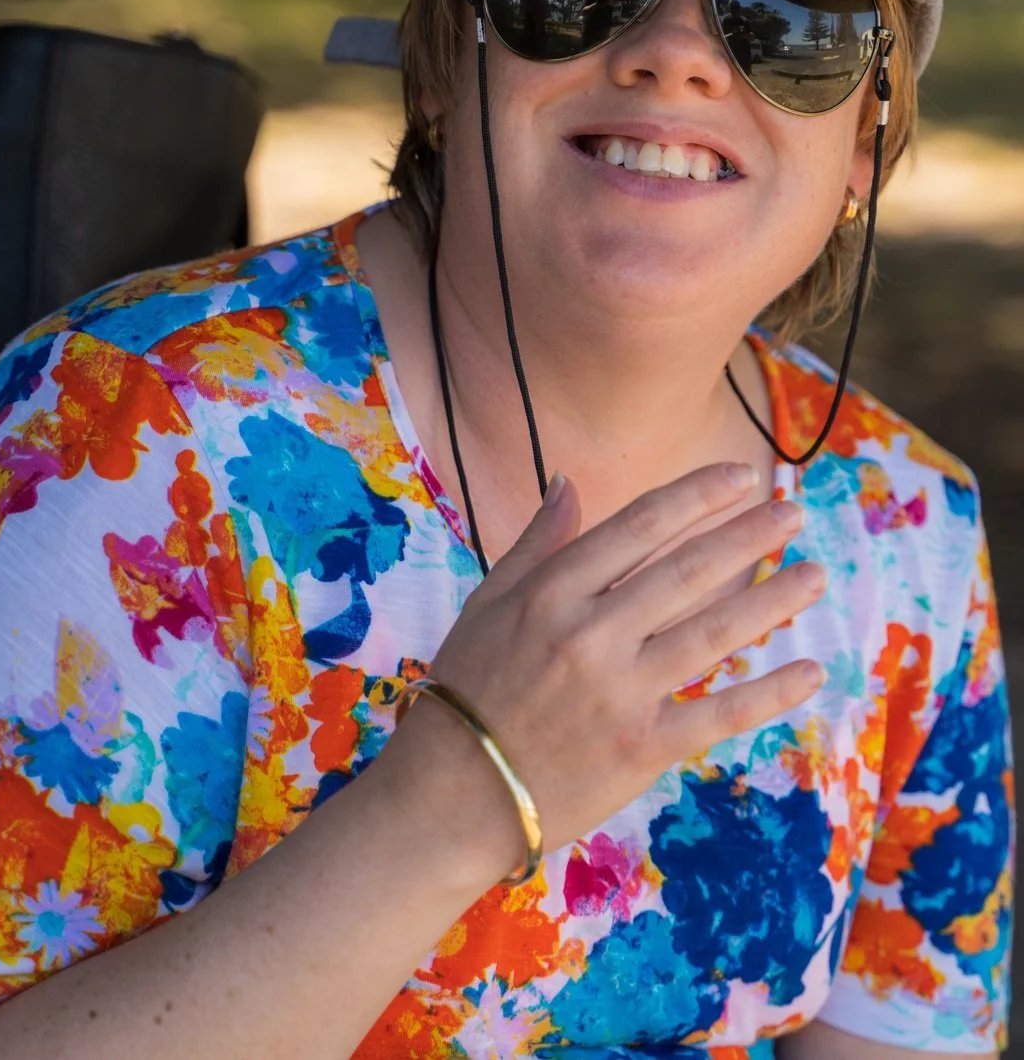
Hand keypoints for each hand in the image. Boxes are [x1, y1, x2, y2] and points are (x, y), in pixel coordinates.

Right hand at [381, 464, 823, 882]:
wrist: (454, 792)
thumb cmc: (470, 686)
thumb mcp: (488, 602)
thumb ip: (537, 542)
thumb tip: (567, 481)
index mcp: (550, 592)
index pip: (638, 526)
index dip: (696, 496)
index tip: (739, 475)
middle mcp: (589, 634)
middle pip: (686, 571)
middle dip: (747, 535)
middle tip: (792, 510)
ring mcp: (620, 692)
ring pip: (713, 633)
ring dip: (772, 600)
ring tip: (814, 575)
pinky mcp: (641, 748)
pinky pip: (718, 714)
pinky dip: (768, 693)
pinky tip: (809, 669)